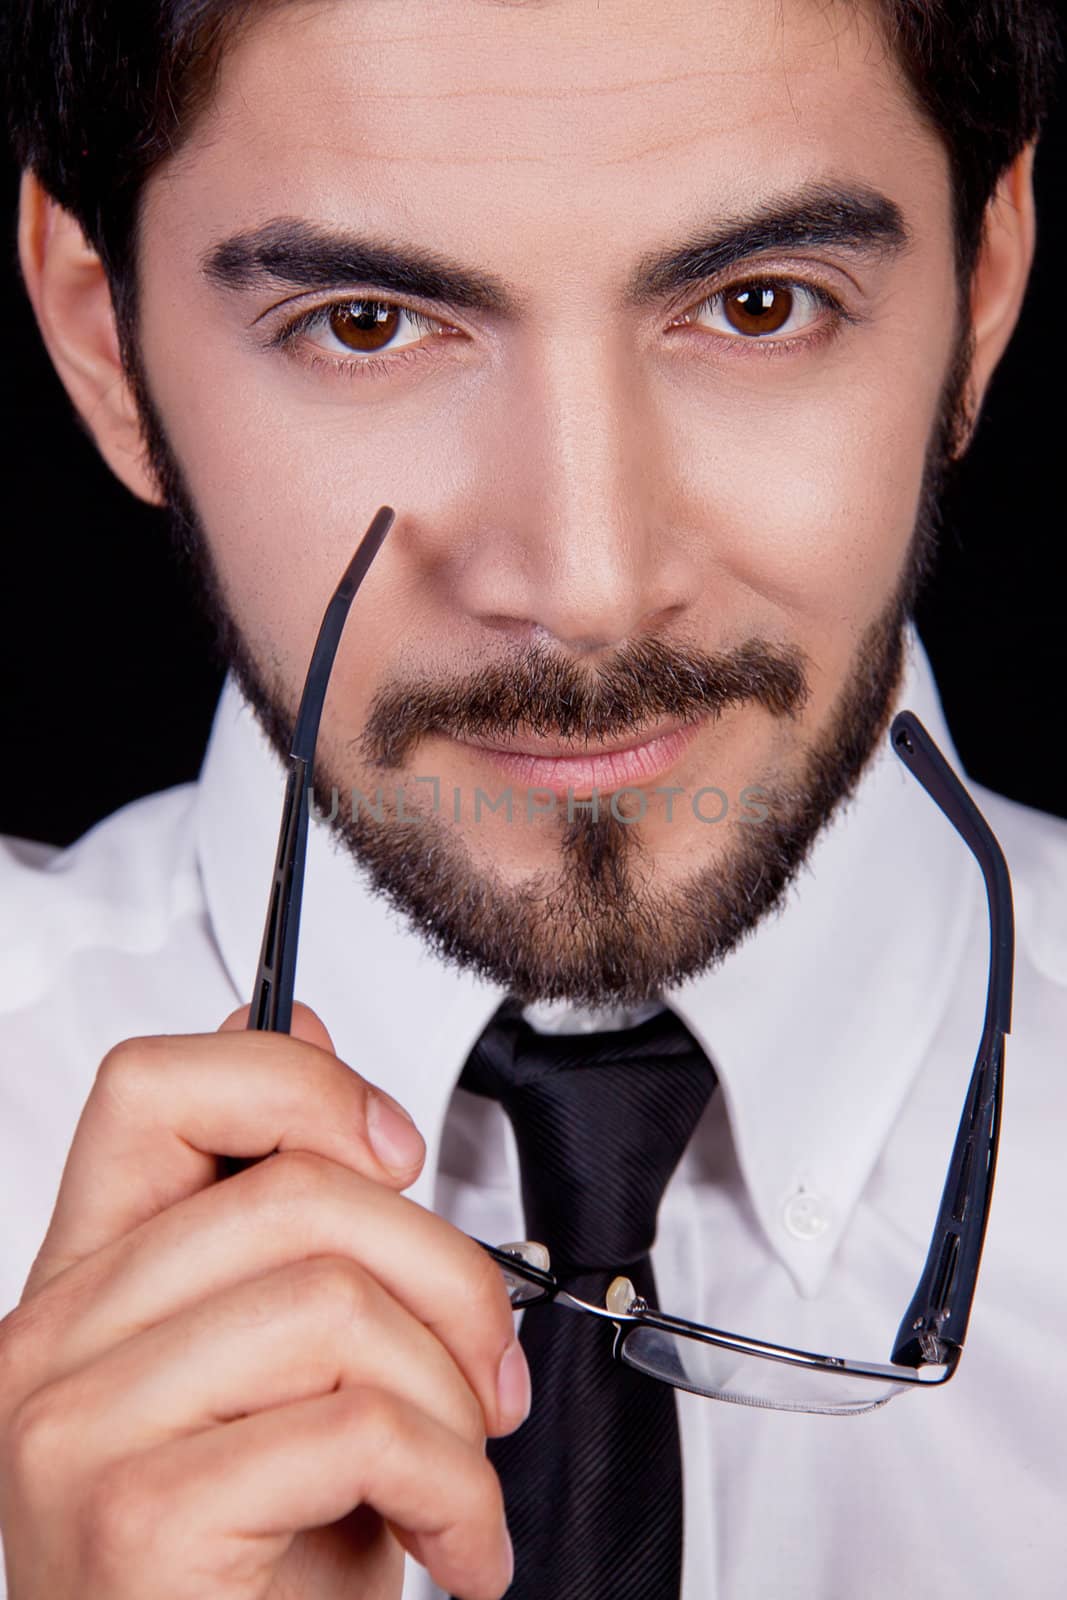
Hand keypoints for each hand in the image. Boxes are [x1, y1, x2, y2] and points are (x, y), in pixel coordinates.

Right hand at [0, 1003, 525, 1599]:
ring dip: (453, 1398)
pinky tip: (455, 1542)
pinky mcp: (135, 1519)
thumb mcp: (282, 1366)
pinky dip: (454, 1488)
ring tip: (461, 1470)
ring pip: (336, 1301)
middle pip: (295, 1190)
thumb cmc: (255, 1572)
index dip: (294, 1079)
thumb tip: (297, 1026)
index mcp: (90, 1283)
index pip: (153, 1088)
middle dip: (449, 1275)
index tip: (392, 1151)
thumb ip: (280, 1206)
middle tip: (487, 1369)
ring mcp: (77, 1429)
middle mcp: (55, 1342)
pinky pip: (357, 1427)